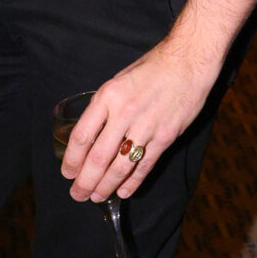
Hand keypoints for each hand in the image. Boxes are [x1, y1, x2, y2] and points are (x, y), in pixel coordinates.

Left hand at [61, 34, 218, 203]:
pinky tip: (123, 191)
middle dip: (85, 181)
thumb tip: (92, 134)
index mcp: (108, 96)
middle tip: (78, 194)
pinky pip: (145, 165)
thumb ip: (105, 106)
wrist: (189, 61)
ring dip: (106, 185)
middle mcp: (125, 112)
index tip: (67, 172)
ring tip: (97, 196)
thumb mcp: (119, 80)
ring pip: (121, 166)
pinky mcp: (166, 136)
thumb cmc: (153, 67)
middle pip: (99, 157)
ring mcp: (147, 126)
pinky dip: (133, 181)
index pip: (82, 136)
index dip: (72, 159)